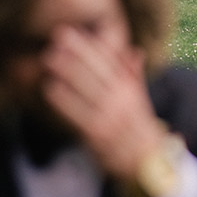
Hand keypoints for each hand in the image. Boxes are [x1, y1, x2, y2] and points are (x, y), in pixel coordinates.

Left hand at [41, 25, 165, 184]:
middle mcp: (121, 101)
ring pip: (86, 89)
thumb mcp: (140, 101)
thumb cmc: (140, 130)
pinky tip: (50, 88)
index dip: (90, 46)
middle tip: (57, 37)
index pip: (108, 63)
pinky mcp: (98, 135)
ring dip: (67, 72)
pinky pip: (78, 114)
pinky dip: (64, 101)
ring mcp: (109, 117)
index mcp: (129, 90)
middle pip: (95, 71)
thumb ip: (134, 76)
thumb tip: (134, 50)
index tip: (75, 32)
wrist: (148, 163)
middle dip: (76, 53)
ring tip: (49, 57)